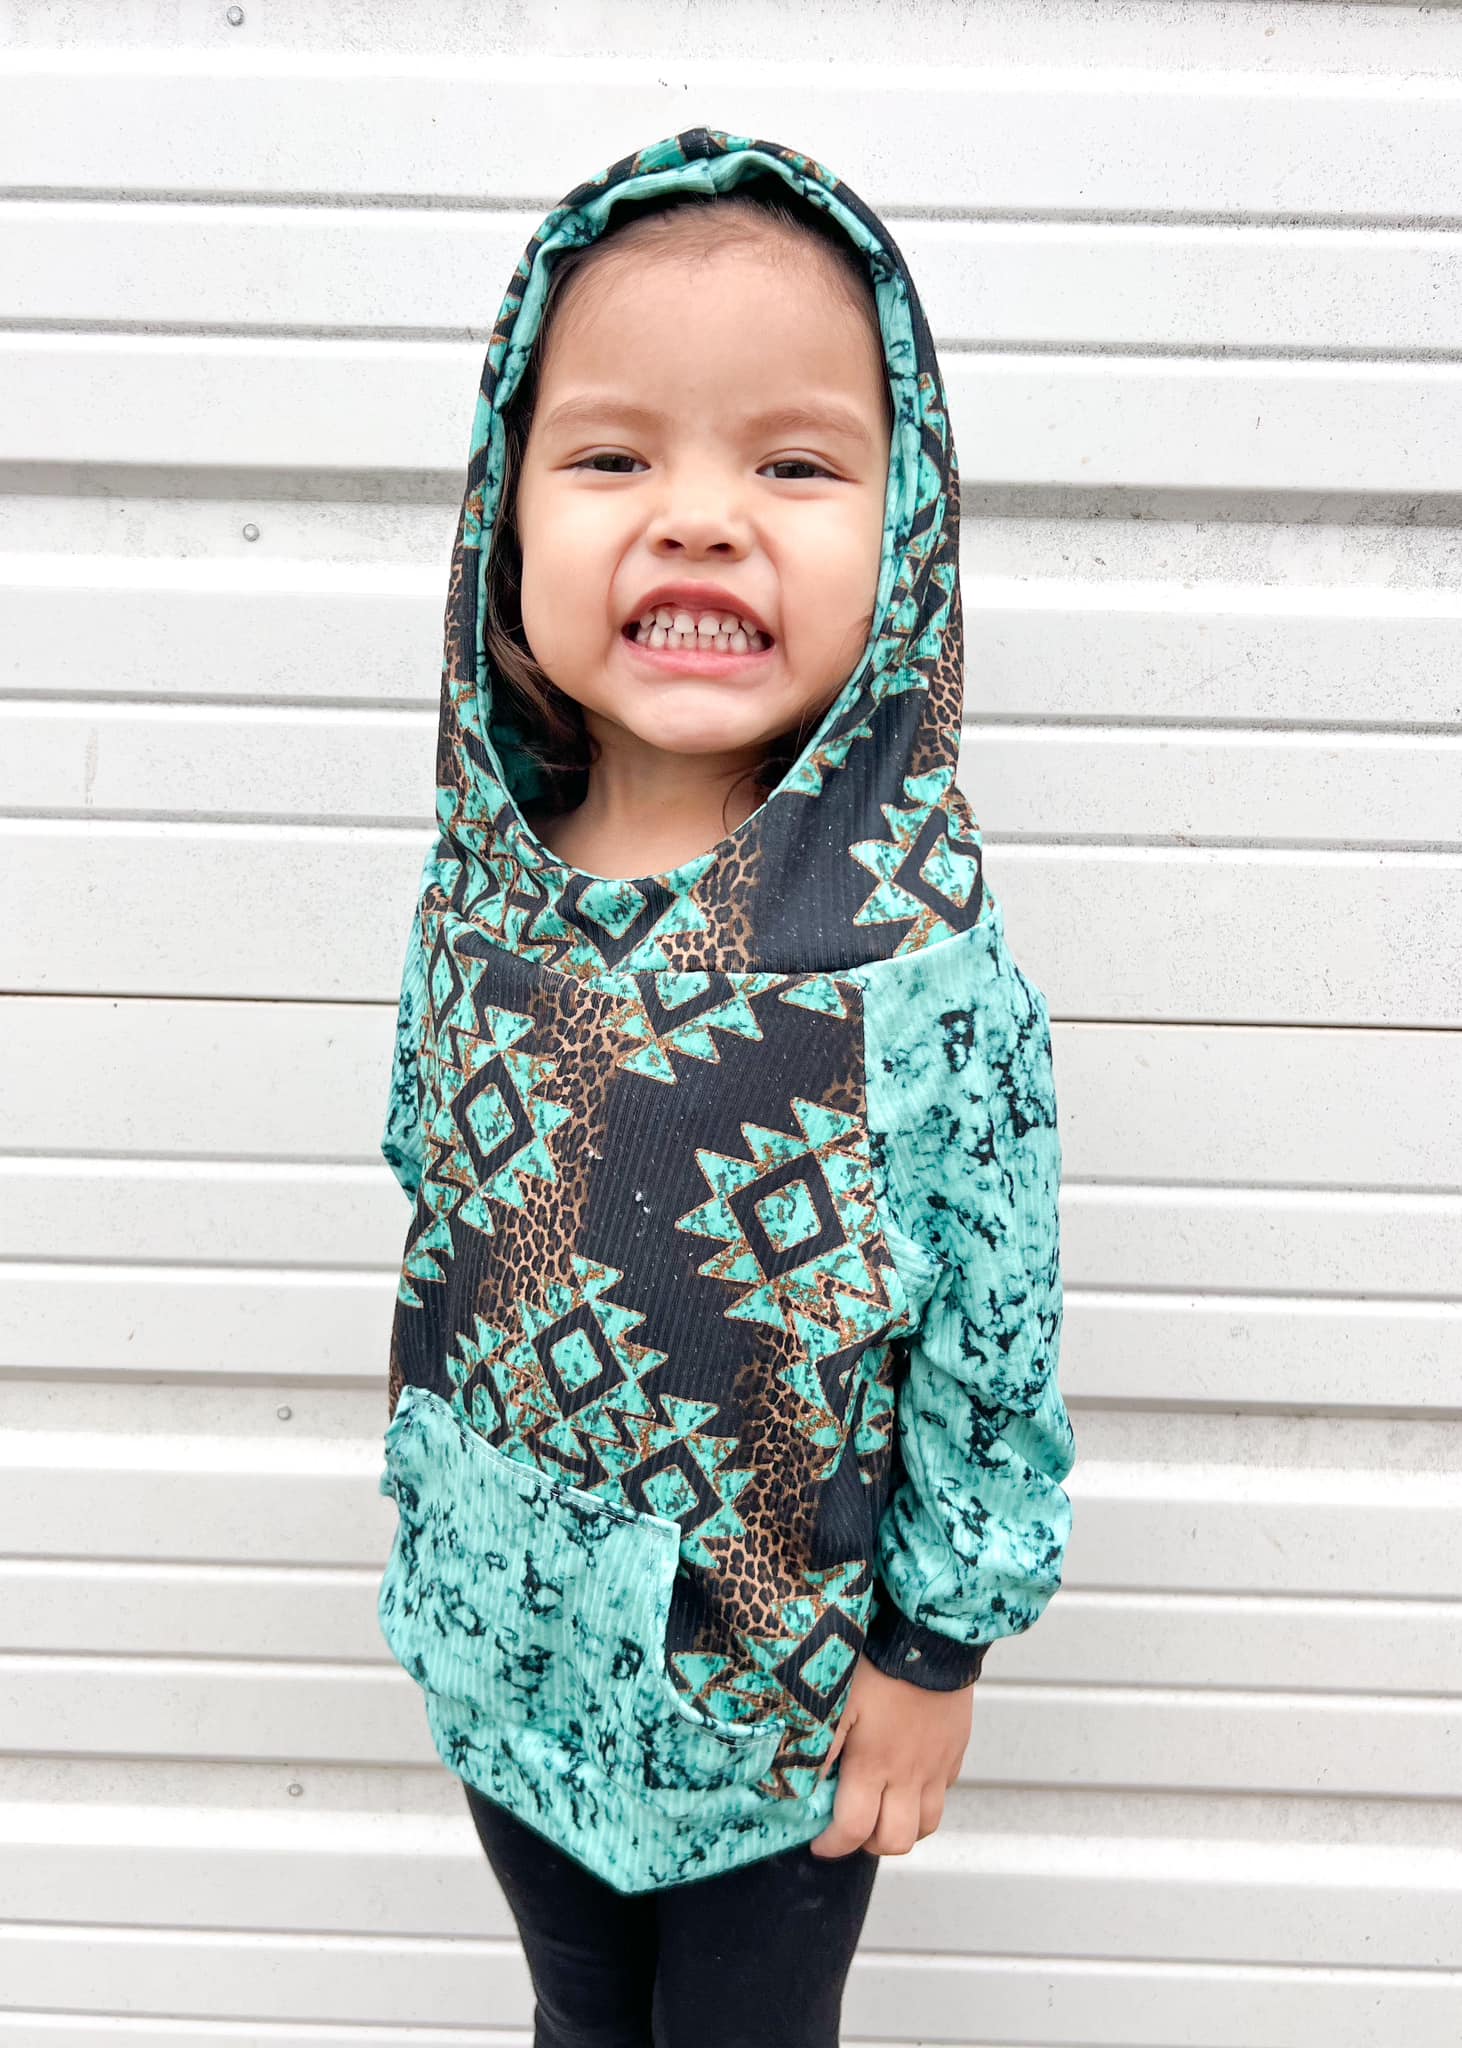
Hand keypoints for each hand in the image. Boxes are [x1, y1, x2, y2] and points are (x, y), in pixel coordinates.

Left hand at [807, 1652, 972, 1858]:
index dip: (832, 1846)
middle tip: (851, 1826)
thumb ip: (818, 1749)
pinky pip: (944, 1790)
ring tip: (882, 1809)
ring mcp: (937, 1764)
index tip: (818, 1843)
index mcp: (873, 1765)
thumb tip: (798, 1788)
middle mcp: (909, 1774)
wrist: (931, 1634)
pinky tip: (908, 1775)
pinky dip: (925, 1796)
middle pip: (895, 1841)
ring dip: (902, 1826)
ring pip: (927, 1824)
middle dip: (869, 1844)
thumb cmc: (877, 1663)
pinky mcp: (955, 1748)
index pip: (854, 1831)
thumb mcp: (835, 1701)